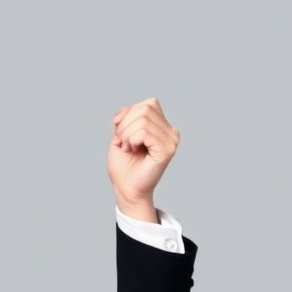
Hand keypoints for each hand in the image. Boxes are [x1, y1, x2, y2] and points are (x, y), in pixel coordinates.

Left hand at [107, 97, 179, 220]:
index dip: (129, 113)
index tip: (119, 130)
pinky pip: (145, 133)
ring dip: (126, 133)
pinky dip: (131, 139)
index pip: (149, 104)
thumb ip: (126, 117)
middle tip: (122, 141)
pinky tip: (132, 149)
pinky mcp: (167, 151)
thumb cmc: (123, 164)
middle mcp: (171, 132)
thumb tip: (128, 109)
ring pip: (143, 120)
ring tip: (127, 147)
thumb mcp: (120, 133)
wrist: (125, 187)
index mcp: (163, 127)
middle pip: (145, 109)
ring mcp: (171, 141)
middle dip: (125, 124)